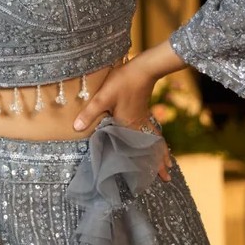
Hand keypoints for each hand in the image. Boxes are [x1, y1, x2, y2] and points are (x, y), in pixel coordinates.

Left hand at [72, 56, 173, 181]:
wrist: (143, 68)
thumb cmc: (123, 82)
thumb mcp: (102, 97)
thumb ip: (89, 113)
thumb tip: (75, 128)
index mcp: (130, 126)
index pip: (140, 151)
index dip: (149, 164)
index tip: (158, 177)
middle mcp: (139, 125)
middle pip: (151, 148)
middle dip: (159, 163)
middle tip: (167, 177)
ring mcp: (143, 117)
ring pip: (154, 140)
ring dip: (161, 152)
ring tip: (169, 163)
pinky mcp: (143, 110)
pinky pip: (152, 131)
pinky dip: (157, 140)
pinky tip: (156, 141)